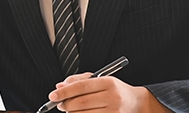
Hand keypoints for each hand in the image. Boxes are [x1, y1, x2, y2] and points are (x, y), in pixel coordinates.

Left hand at [49, 72, 170, 112]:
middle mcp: (112, 97)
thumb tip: (59, 87)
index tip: (52, 95)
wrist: (136, 103)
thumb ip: (79, 80)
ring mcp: (114, 111)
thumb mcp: (100, 79)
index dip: (64, 92)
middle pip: (80, 103)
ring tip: (70, 109)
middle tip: (59, 104)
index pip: (81, 87)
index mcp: (108, 83)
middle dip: (65, 104)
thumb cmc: (115, 90)